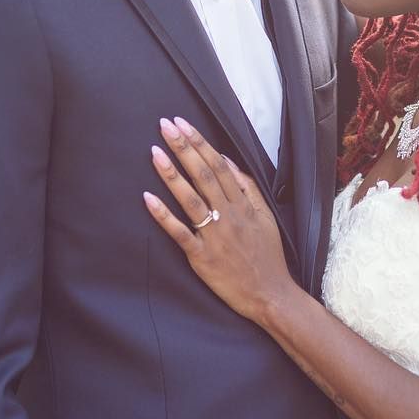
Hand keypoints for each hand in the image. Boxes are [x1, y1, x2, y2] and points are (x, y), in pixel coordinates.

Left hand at [144, 117, 296, 323]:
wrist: (270, 294)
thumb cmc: (267, 255)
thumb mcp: (266, 216)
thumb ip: (247, 187)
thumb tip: (227, 161)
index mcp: (242, 204)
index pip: (218, 165)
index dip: (199, 143)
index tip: (183, 124)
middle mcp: (228, 215)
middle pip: (203, 175)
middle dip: (183, 148)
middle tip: (165, 126)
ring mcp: (214, 236)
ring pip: (190, 199)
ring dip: (171, 174)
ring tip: (155, 152)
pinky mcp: (202, 257)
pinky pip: (180, 233)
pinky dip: (163, 216)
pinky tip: (148, 199)